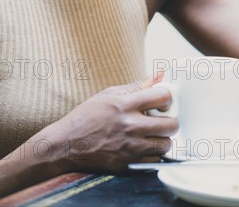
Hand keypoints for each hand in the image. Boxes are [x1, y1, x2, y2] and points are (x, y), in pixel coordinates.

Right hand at [45, 75, 178, 172]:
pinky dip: (153, 155)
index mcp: (125, 104)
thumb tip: (160, 74)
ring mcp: (130, 148)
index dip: (166, 97)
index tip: (162, 101)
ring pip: (166, 145)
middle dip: (169, 121)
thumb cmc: (88, 116)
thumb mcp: (110, 94)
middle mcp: (130, 126)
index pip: (163, 97)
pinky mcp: (128, 165)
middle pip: (171, 125)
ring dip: (162, 139)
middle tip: (162, 120)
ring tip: (152, 135)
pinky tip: (143, 147)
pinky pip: (155, 162)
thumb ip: (138, 86)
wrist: (68, 144)